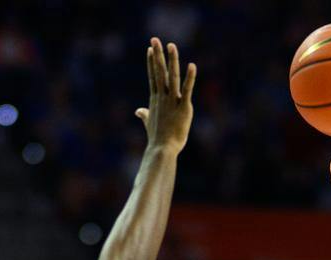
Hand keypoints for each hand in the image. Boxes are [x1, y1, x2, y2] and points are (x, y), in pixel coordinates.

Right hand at [136, 37, 195, 155]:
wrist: (162, 149)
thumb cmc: (157, 138)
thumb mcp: (149, 123)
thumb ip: (145, 114)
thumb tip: (138, 111)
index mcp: (155, 99)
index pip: (153, 76)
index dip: (152, 62)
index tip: (150, 49)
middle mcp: (162, 97)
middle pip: (159, 72)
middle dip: (158, 55)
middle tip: (155, 39)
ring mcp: (172, 101)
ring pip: (172, 77)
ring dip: (171, 60)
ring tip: (171, 45)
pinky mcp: (184, 107)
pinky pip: (187, 90)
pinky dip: (190, 78)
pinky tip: (192, 65)